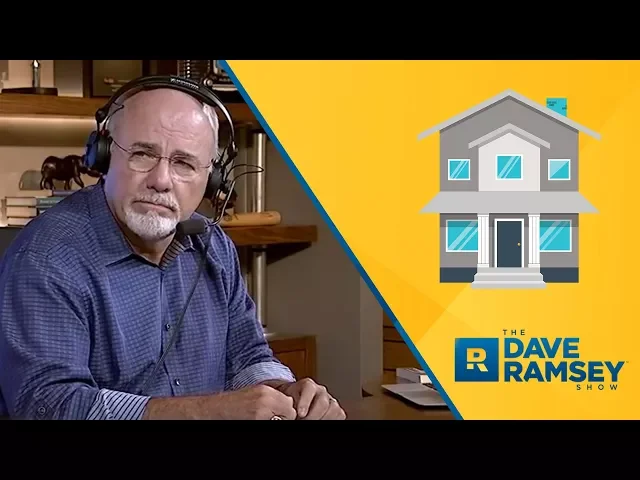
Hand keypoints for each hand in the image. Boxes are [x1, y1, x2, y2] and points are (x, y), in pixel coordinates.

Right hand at [143, 384, 297, 419]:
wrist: (209, 411)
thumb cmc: (228, 408)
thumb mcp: (252, 398)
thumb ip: (270, 401)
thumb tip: (287, 410)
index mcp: (265, 390)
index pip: (290, 403)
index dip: (287, 413)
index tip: (281, 417)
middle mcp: (266, 396)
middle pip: (290, 410)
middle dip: (285, 417)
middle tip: (272, 420)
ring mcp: (262, 407)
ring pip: (285, 418)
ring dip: (278, 421)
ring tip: (260, 421)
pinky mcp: (257, 418)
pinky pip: (274, 423)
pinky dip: (269, 424)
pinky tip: (254, 422)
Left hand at [276, 378, 345, 419]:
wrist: (296, 401)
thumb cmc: (291, 401)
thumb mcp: (287, 400)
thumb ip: (288, 404)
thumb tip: (287, 412)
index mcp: (307, 384)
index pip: (309, 387)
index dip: (305, 401)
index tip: (300, 413)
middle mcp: (320, 390)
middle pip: (322, 402)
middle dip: (313, 415)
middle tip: (304, 421)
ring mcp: (329, 398)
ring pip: (333, 408)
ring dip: (323, 418)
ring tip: (312, 422)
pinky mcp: (335, 407)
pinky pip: (339, 413)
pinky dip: (331, 419)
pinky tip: (321, 421)